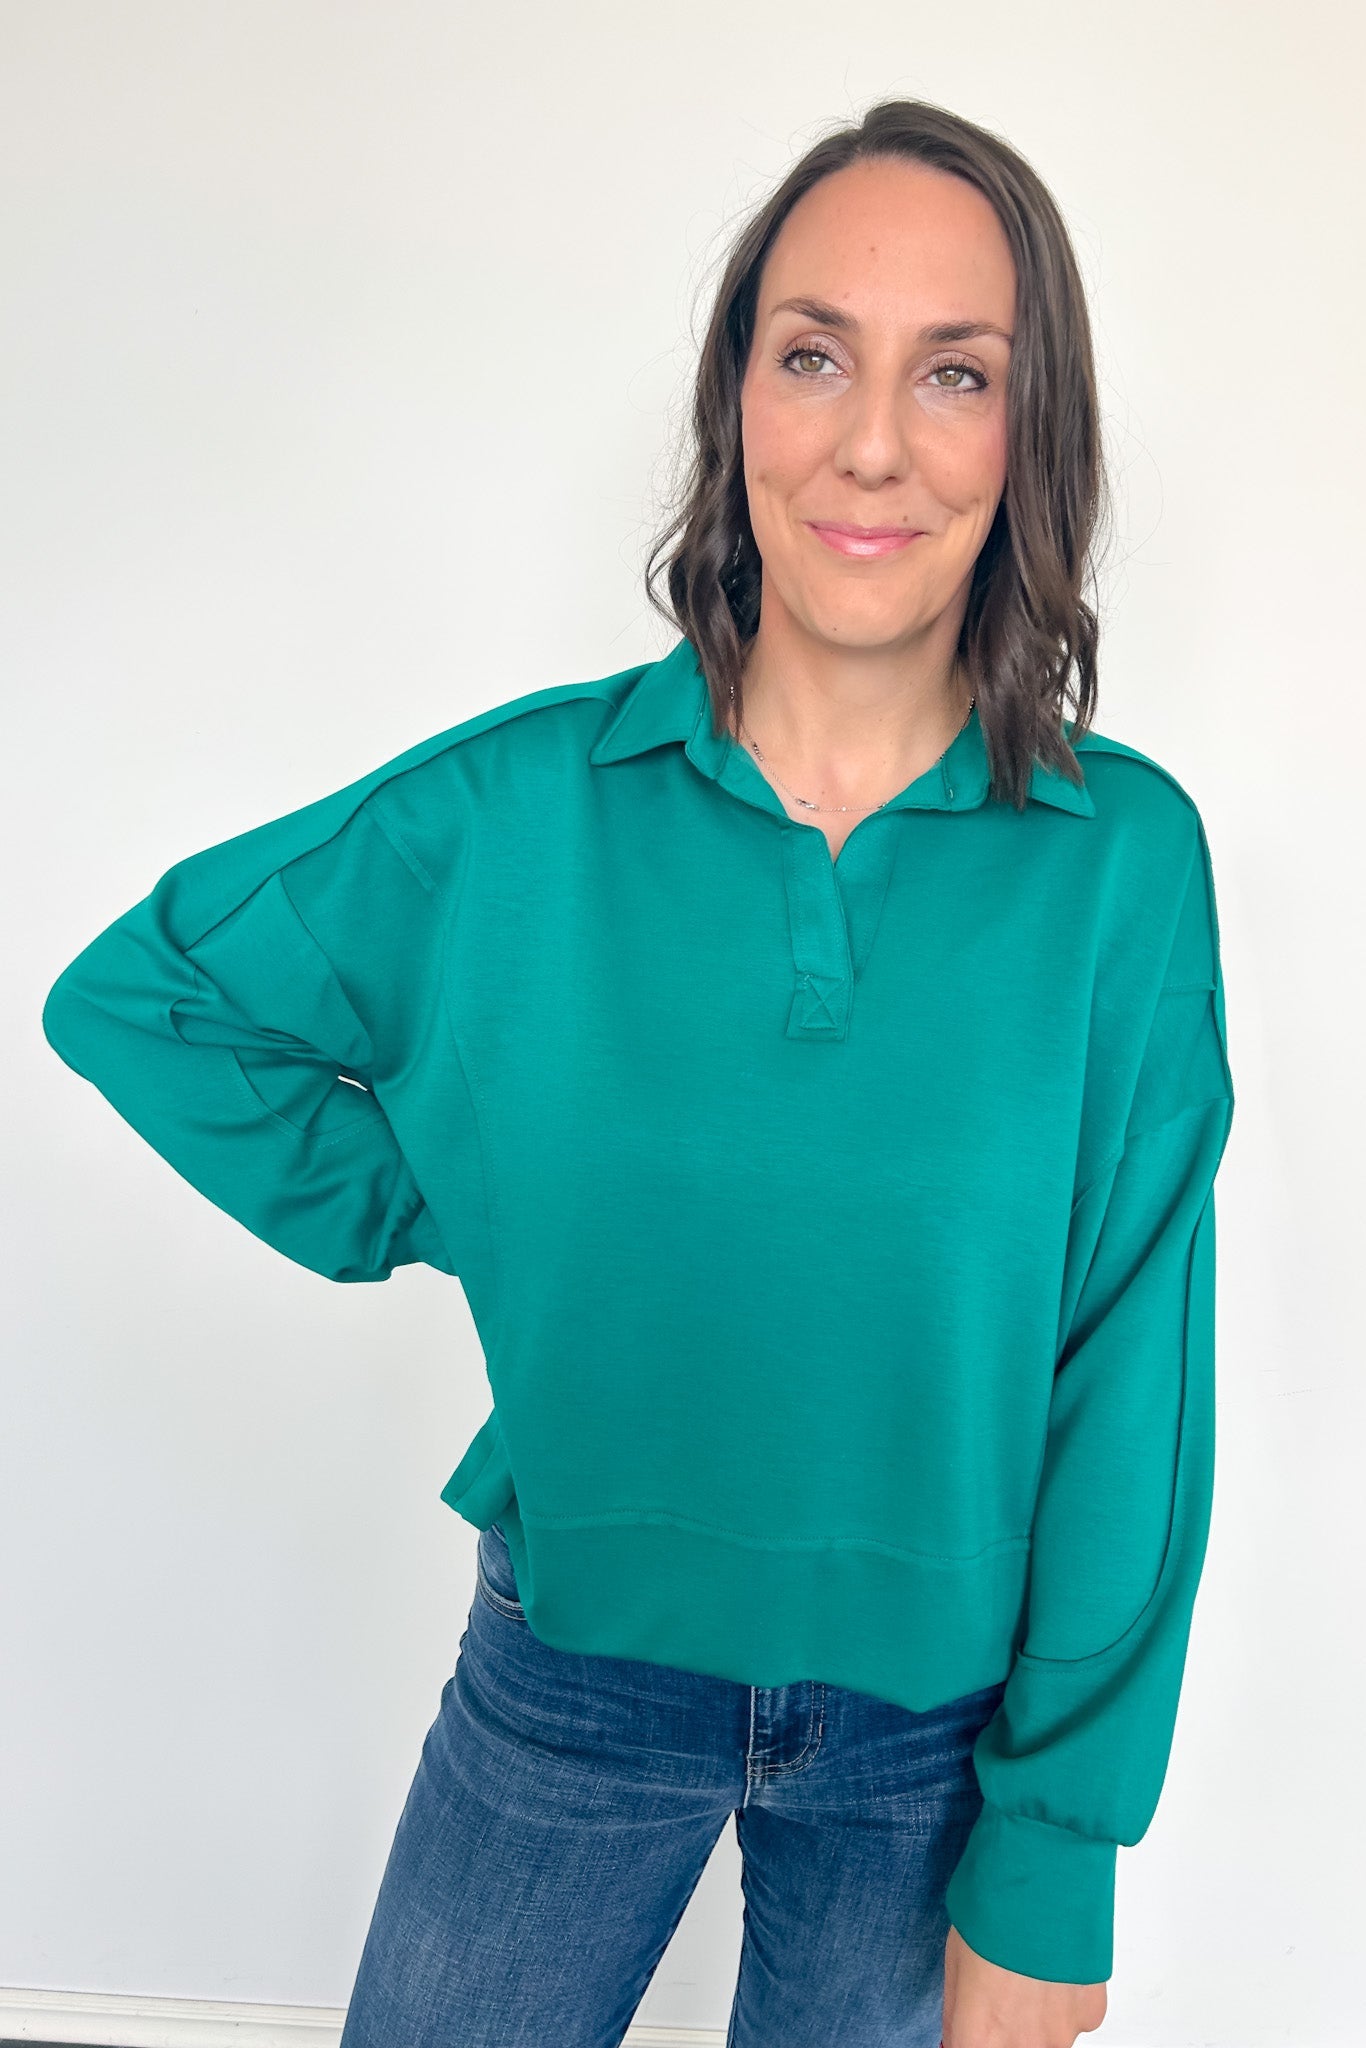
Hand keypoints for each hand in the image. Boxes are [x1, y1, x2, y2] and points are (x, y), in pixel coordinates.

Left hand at [941, 1923, 1107, 2046]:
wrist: (1045, 1873)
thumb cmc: (994, 1907)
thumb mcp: (955, 1959)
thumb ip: (957, 2011)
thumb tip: (957, 2036)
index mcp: (980, 2036)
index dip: (974, 2035)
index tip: (978, 2022)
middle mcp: (1023, 2046)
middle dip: (1007, 2028)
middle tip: (1004, 1991)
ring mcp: (1062, 2034)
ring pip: (1047, 2037)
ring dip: (1038, 2016)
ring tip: (1031, 1969)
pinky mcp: (1092, 2015)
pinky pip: (1074, 2017)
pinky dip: (1065, 1998)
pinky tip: (1055, 1963)